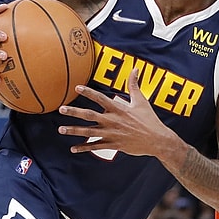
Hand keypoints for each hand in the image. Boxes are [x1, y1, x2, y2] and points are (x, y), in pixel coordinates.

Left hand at [58, 69, 176, 156]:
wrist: (157, 140)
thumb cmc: (150, 120)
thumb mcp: (142, 101)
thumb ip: (134, 85)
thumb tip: (135, 69)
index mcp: (119, 109)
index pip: (100, 98)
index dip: (88, 92)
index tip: (77, 87)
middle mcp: (113, 121)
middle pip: (89, 115)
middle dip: (74, 112)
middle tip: (61, 109)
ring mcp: (112, 134)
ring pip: (89, 132)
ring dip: (74, 130)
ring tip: (61, 129)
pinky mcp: (114, 145)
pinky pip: (96, 146)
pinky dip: (84, 148)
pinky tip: (73, 148)